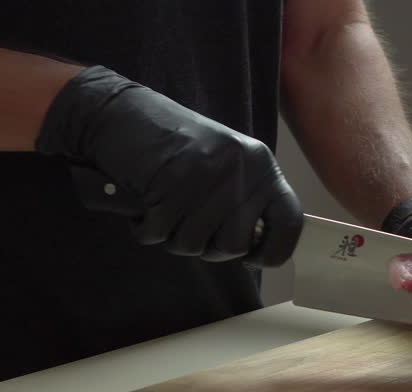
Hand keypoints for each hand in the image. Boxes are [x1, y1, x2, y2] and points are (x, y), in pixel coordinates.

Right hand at [36, 66, 302, 266]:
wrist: (121, 113)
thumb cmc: (173, 147)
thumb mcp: (225, 165)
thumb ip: (244, 202)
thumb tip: (255, 251)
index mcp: (261, 165)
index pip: (290, 223)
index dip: (273, 252)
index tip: (251, 258)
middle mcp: (240, 169)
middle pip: (234, 246)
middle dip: (207, 247)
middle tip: (187, 223)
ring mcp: (206, 175)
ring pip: (193, 245)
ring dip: (171, 236)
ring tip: (163, 206)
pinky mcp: (170, 182)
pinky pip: (159, 235)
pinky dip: (145, 228)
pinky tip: (144, 203)